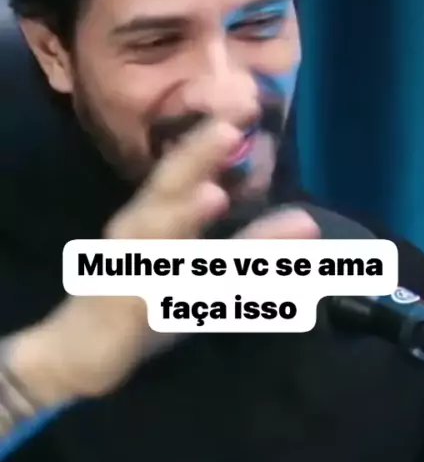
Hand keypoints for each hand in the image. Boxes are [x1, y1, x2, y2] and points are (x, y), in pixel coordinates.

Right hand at [6, 120, 239, 404]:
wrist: (78, 355)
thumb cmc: (143, 304)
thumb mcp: (204, 276)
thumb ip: (250, 249)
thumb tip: (306, 223)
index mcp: (155, 221)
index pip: (184, 173)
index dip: (211, 142)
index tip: (245, 106)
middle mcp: (137, 237)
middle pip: (164, 190)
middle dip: (195, 157)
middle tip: (229, 124)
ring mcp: (124, 273)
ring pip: (151, 241)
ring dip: (179, 217)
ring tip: (211, 193)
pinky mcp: (117, 314)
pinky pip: (141, 301)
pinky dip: (162, 287)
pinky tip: (180, 277)